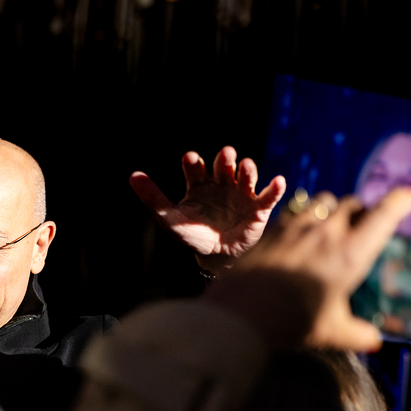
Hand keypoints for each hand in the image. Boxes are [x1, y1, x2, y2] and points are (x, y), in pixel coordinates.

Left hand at [130, 147, 285, 272]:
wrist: (215, 257)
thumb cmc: (192, 235)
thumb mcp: (169, 217)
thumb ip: (153, 197)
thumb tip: (132, 175)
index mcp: (200, 184)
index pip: (196, 167)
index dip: (193, 162)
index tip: (189, 159)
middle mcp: (222, 184)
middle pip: (224, 165)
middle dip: (225, 158)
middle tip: (225, 154)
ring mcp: (241, 195)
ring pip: (246, 176)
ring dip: (248, 169)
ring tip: (245, 165)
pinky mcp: (258, 209)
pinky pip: (268, 197)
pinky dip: (274, 188)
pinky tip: (277, 181)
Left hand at [205, 187, 410, 351]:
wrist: (241, 309)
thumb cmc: (292, 321)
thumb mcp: (331, 332)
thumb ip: (357, 334)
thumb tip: (373, 340)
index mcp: (351, 253)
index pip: (383, 216)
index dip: (400, 202)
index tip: (410, 196)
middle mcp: (326, 232)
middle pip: (353, 204)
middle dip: (363, 210)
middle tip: (363, 224)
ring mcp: (296, 226)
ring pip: (323, 201)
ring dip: (332, 208)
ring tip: (331, 224)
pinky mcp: (271, 229)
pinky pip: (294, 211)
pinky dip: (303, 217)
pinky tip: (299, 234)